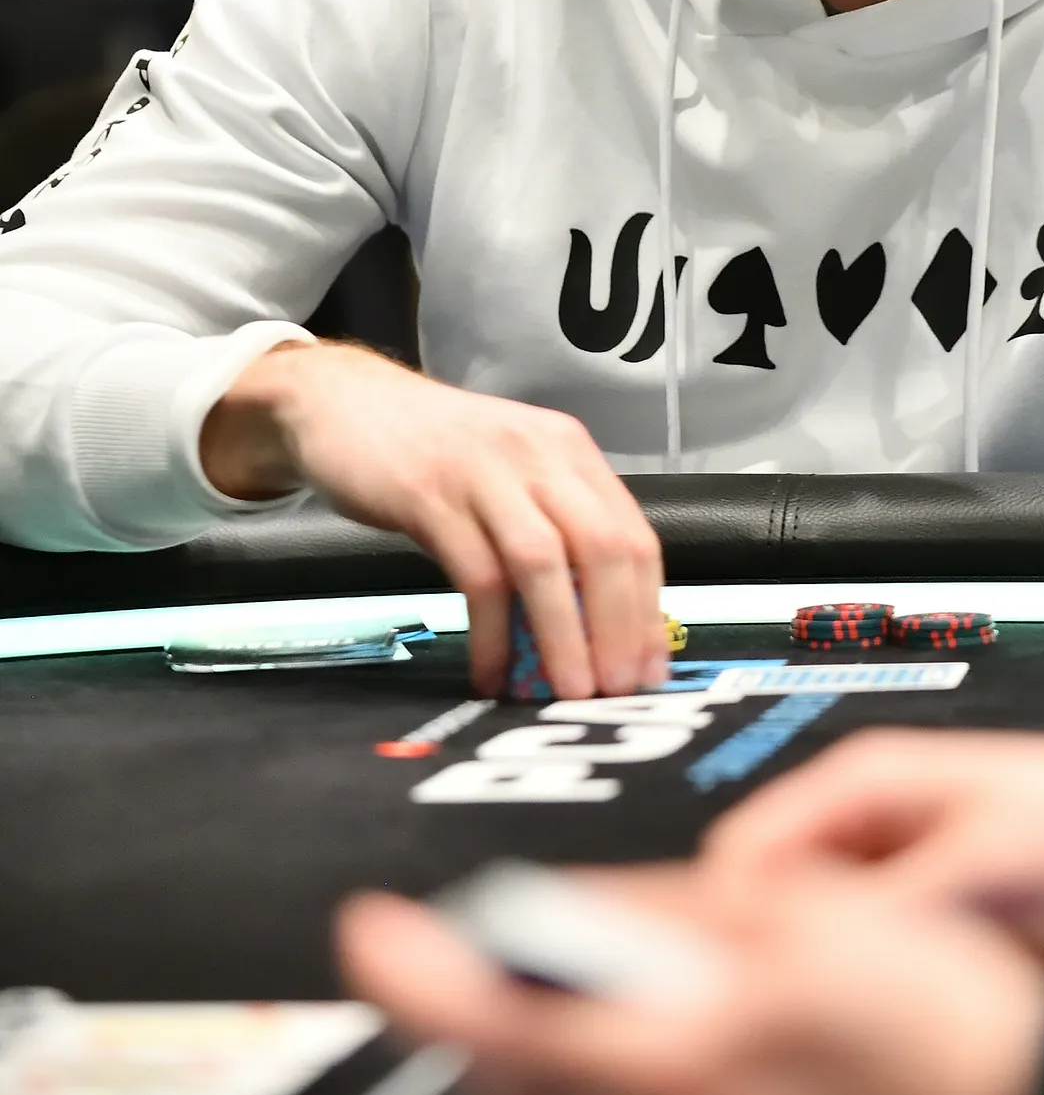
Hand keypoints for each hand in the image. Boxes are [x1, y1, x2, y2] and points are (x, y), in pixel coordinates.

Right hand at [200, 344, 665, 700]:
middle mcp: (537, 453)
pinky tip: (491, 672)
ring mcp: (484, 471)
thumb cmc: (434, 450)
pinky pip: (476, 575)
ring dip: (563, 636)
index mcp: (568, 450)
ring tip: (569, 692)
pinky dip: (491, 633)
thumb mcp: (510, 473)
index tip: (649, 668)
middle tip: (618, 691)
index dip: (648, 608)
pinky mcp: (429, 494)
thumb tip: (596, 622)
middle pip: (602, 546)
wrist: (344, 402)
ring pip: (544, 562)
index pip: (634, 533)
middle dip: (619, 628)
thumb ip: (554, 528)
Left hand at [339, 861, 1043, 1094]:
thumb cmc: (932, 1009)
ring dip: (527, 1074)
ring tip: (574, 1006)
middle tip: (499, 960)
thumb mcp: (802, 911)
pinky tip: (635, 1065)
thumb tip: (569, 910)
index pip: (499, 1017)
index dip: (417, 976)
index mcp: (686, 1055)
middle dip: (479, 1027)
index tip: (371, 934)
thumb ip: (671, 913)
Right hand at [702, 728, 1043, 974]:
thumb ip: (893, 896)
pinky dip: (846, 972)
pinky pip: (852, 945)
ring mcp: (888, 863)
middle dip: (763, 941)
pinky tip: (863, 1008)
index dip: (728, 908)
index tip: (721, 972)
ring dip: (807, 961)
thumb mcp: (982, 861)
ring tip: (821, 1011)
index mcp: (868, 775)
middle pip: (771, 885)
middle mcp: (867, 815)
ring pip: (806, 923)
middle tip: (767, 1005)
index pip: (751, 840)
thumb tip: (813, 937)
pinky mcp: (914, 906)